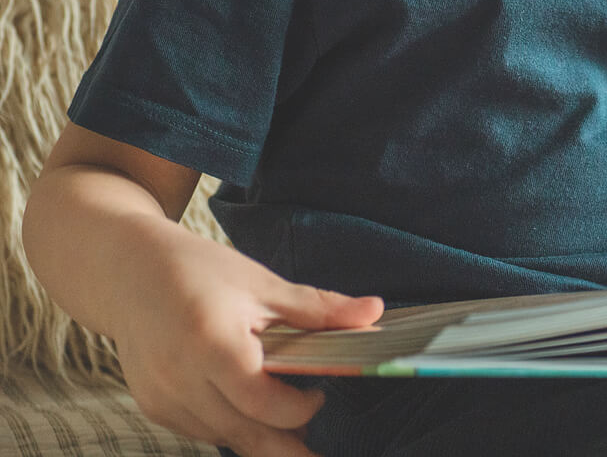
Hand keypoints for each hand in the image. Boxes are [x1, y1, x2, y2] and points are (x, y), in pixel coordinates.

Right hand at [112, 229, 382, 456]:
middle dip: (287, 444)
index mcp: (211, 343)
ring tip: (293, 422)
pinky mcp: (153, 406)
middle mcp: (180, 378)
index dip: (300, 407)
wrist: (128, 272)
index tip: (321, 392)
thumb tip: (374, 311)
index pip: (263, 402)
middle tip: (318, 447)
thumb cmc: (199, 271)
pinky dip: (232, 426)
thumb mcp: (262, 282)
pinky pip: (203, 430)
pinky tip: (252, 411)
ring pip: (224, 437)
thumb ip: (318, 308)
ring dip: (260, 436)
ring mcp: (161, 397)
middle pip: (245, 433)